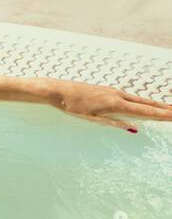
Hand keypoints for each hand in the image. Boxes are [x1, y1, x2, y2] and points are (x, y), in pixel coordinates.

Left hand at [40, 78, 171, 132]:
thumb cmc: (72, 106)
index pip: (145, 111)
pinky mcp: (107, 91)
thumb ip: (113, 123)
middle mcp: (117, 95)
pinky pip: (130, 97)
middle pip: (146, 104)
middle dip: (164, 109)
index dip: (162, 115)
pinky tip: (145, 104)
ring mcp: (113, 92)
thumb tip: (134, 129)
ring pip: (139, 100)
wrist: (58, 90)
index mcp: (115, 104)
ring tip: (169, 109)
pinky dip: (142, 101)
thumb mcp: (92, 119)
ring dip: (155, 104)